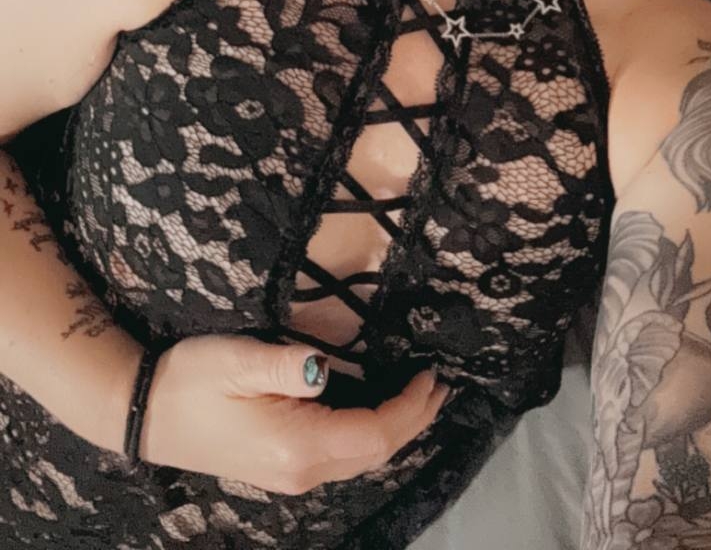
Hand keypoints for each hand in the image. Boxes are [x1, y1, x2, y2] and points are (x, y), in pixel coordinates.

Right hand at [138, 334, 448, 492]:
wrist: (144, 412)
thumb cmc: (191, 379)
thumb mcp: (238, 360)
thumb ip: (285, 365)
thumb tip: (326, 369)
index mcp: (298, 446)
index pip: (375, 432)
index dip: (410, 407)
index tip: (433, 375)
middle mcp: (302, 472)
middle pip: (374, 452)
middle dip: (412, 421)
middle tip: (440, 387)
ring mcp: (290, 476)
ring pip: (360, 459)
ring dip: (394, 430)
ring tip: (418, 399)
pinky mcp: (280, 469)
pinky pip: (341, 457)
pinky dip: (369, 436)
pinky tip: (374, 414)